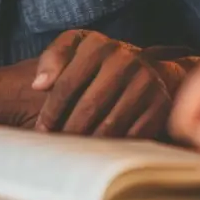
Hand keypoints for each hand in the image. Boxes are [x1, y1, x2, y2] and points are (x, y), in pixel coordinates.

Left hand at [30, 30, 190, 138]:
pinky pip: (133, 135)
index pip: (66, 85)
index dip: (51, 111)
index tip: (42, 130)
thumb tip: (39, 85)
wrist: (146, 66)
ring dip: (89, 143)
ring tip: (74, 153)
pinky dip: (114, 149)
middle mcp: (125, 60)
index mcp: (98, 46)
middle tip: (56, 148)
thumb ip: (53, 59)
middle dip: (68, 131)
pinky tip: (100, 154)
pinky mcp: (161, 105)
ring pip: (110, 125)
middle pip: (89, 107)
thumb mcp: (74, 48)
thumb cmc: (98, 61)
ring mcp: (146, 82)